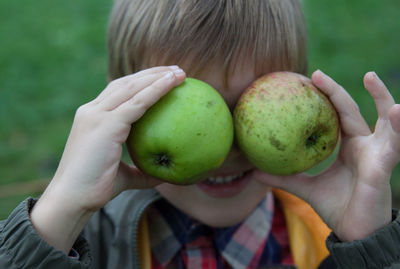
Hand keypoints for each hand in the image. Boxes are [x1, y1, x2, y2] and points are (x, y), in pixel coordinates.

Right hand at [31, 66, 185, 252]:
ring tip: (180, 72)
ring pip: (132, 87)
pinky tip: (173, 82)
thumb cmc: (95, 188)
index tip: (163, 78)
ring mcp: (97, 115)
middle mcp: (92, 111)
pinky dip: (156, 90)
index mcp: (92, 117)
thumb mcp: (123, 175)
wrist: (72, 199)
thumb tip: (164, 174)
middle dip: (152, 73)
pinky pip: (138, 102)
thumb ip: (142, 171)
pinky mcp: (106, 124)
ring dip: (157, 76)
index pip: (118, 91)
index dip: (141, 81)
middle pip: (126, 83)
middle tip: (176, 70)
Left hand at [253, 70, 399, 241]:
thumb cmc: (337, 207)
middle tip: (317, 74)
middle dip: (336, 91)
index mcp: (347, 146)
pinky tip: (397, 111)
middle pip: (352, 111)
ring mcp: (377, 153)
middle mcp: (364, 145)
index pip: (337, 115)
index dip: (325, 98)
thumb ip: (285, 178)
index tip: (308, 80)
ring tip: (370, 76)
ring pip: (384, 121)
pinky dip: (397, 128)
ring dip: (382, 98)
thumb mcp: (306, 188)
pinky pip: (393, 145)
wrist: (355, 232)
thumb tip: (252, 173)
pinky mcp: (384, 166)